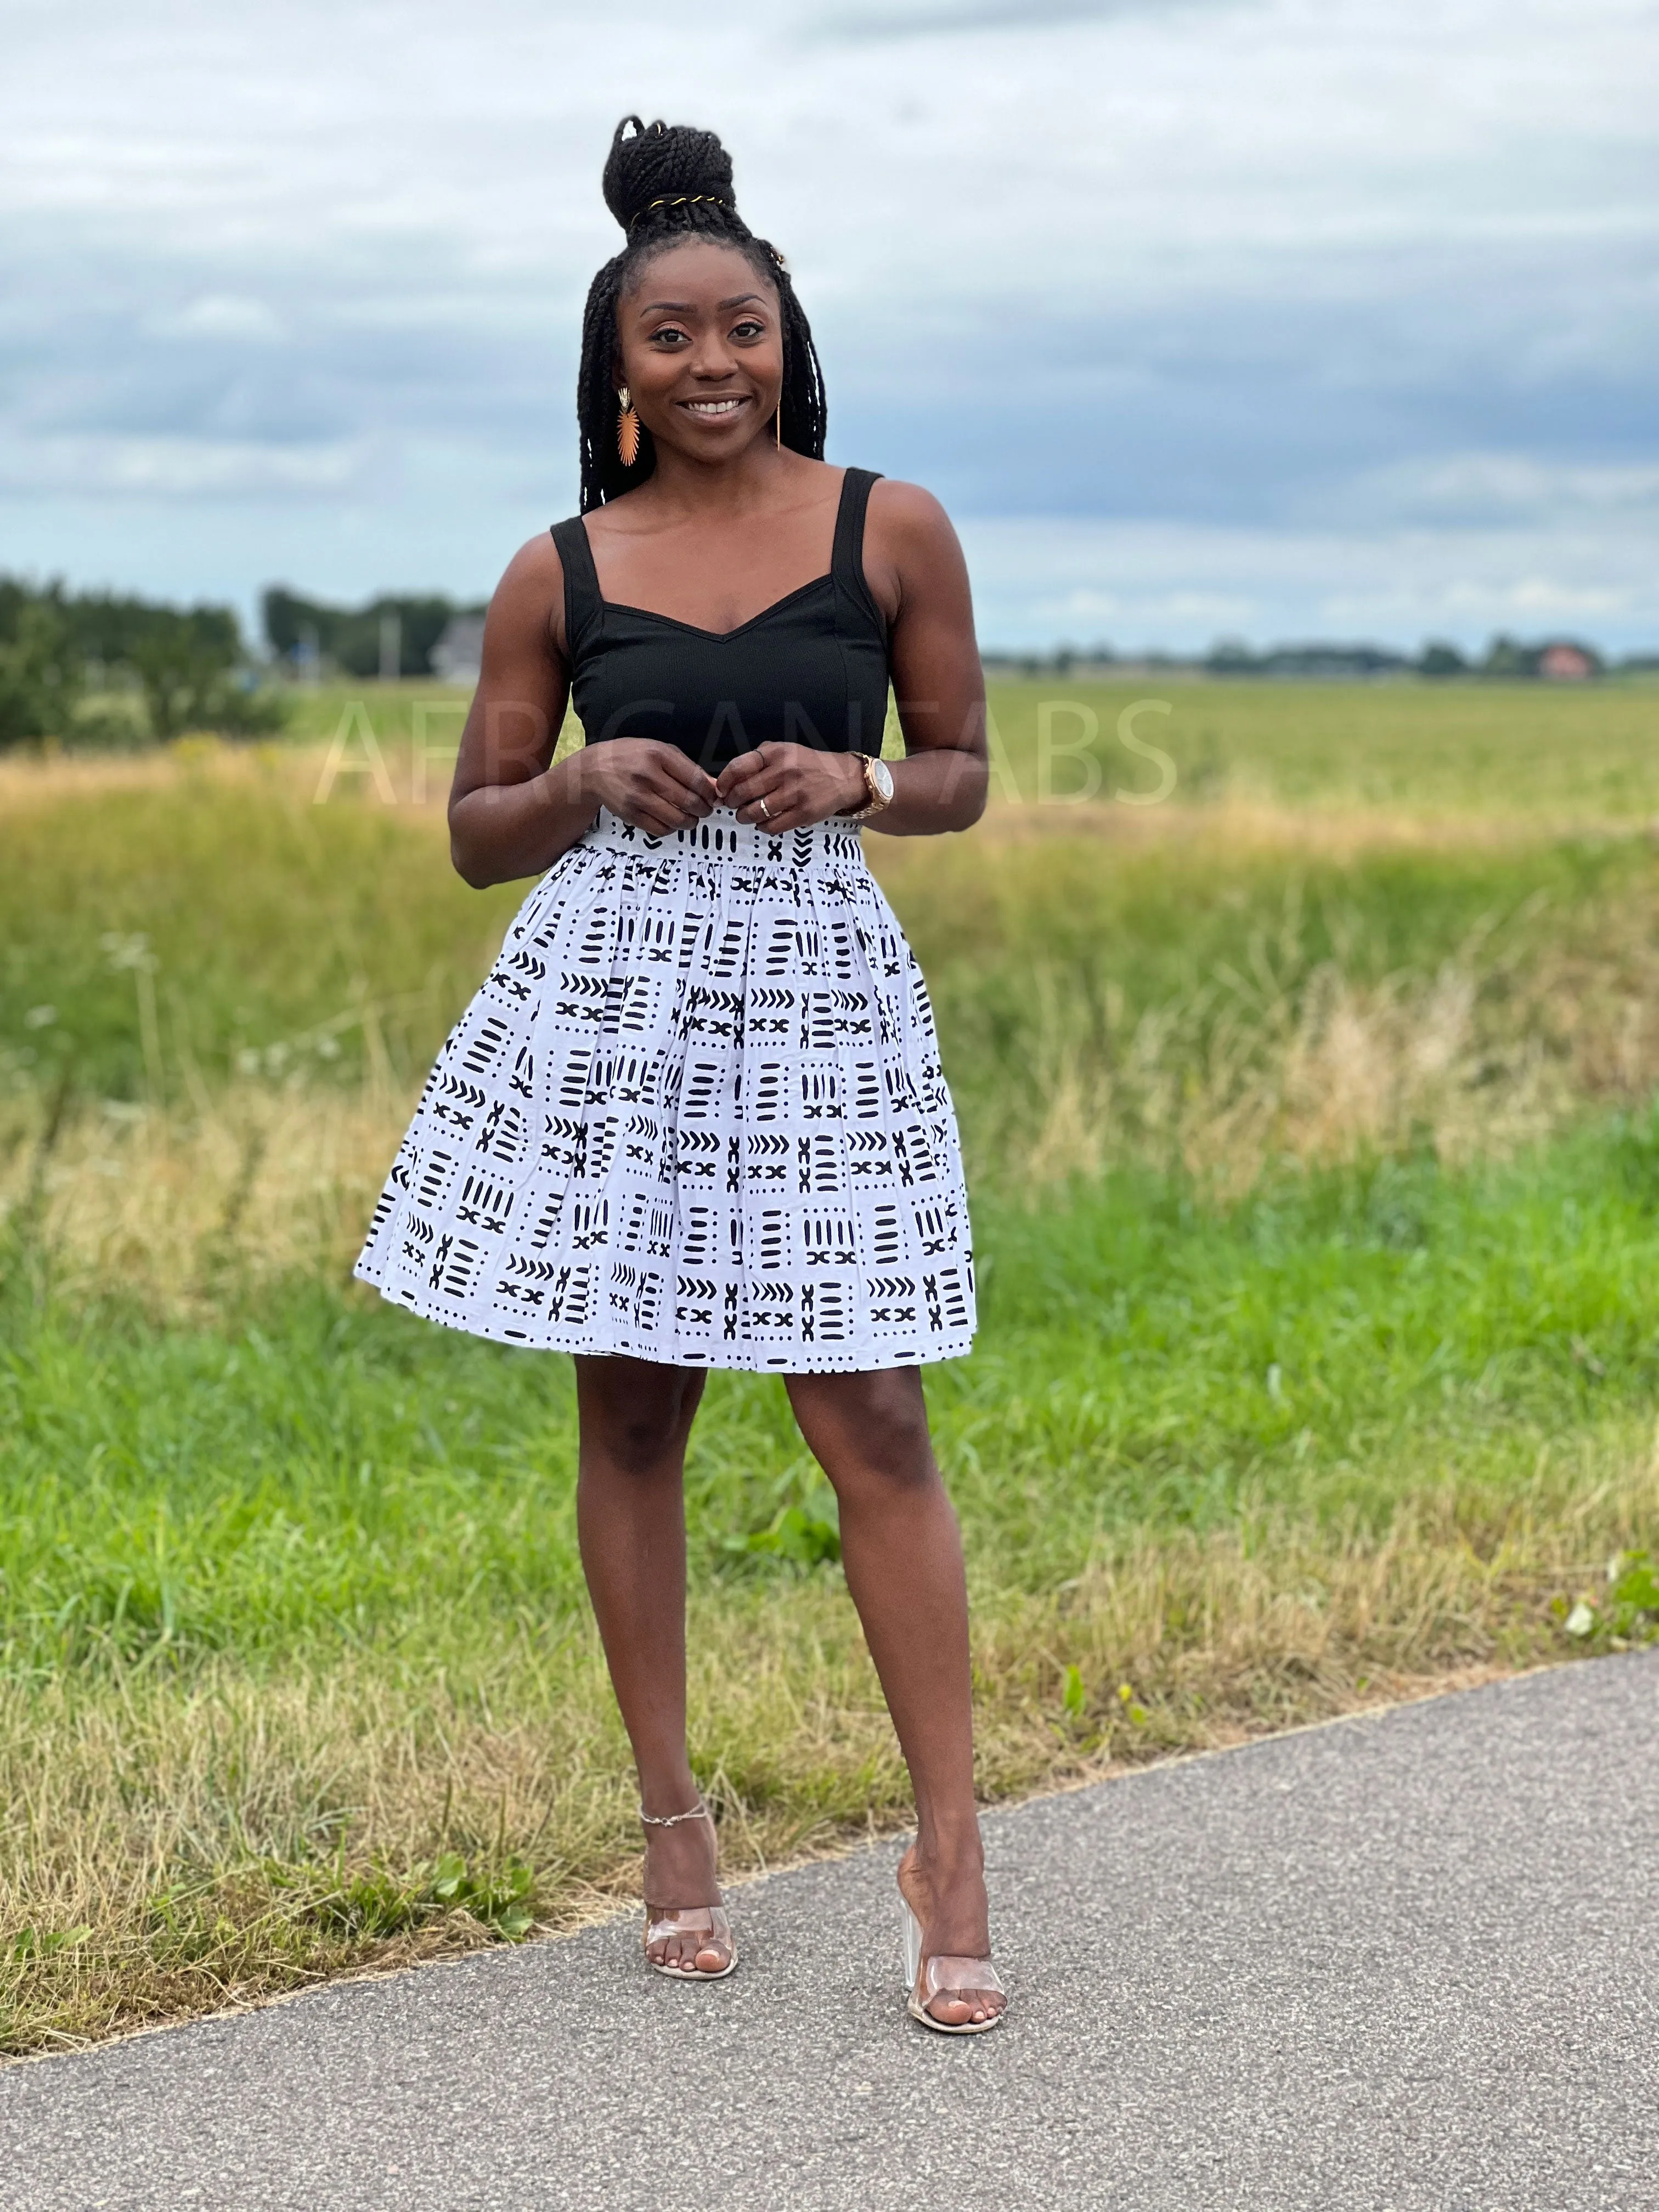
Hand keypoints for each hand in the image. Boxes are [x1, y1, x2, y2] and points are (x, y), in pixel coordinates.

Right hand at [578, 739, 718, 834]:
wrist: (595, 769)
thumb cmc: (630, 757)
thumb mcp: (659, 751)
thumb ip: (687, 767)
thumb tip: (713, 786)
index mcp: (658, 755)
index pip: (695, 779)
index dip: (710, 792)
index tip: (714, 796)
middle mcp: (647, 776)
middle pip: (689, 802)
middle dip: (704, 809)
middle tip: (705, 809)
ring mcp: (638, 797)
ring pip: (677, 819)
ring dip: (690, 822)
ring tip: (691, 817)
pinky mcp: (631, 814)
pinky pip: (661, 829)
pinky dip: (672, 828)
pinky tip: (672, 821)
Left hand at [716, 744, 866, 830]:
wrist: (843, 778)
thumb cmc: (808, 765)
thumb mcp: (784, 750)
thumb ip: (758, 759)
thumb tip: (728, 778)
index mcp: (775, 753)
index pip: (738, 767)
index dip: (723, 782)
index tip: (720, 790)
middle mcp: (784, 771)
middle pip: (743, 792)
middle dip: (731, 802)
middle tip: (732, 804)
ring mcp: (795, 793)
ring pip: (755, 812)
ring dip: (744, 816)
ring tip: (744, 815)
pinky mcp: (804, 813)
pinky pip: (772, 826)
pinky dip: (762, 827)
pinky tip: (762, 823)